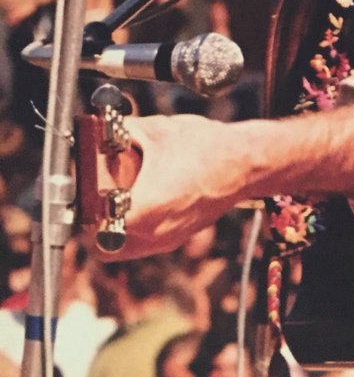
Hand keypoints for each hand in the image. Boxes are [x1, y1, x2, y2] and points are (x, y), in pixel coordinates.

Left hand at [99, 113, 238, 259]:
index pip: (94, 225)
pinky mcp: (180, 237)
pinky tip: (144, 199)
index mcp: (145, 208)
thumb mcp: (155, 131)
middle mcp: (155, 232)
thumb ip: (120, 133)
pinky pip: (145, 242)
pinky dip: (136, 228)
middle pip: (104, 242)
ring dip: (115, 227)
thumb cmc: (206, 148)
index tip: (85, 191)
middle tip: (97, 198)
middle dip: (96, 222)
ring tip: (120, 198)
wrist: (245, 162)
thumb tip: (99, 130)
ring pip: (124, 247)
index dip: (85, 208)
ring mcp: (169, 239)